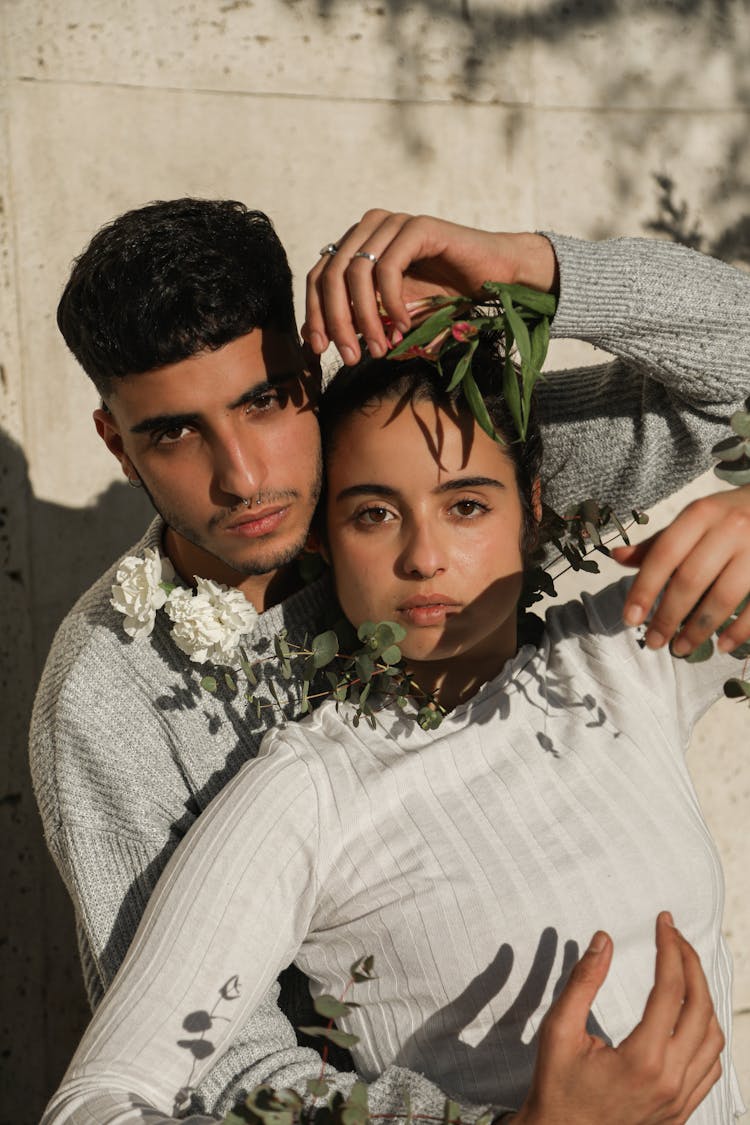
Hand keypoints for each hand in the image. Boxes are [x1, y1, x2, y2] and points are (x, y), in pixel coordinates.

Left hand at [303, 209, 557, 364]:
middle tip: (350, 357)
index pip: (319, 276)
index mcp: (358, 245)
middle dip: (336, 322)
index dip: (313, 314)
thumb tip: (313, 340)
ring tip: (381, 349)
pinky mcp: (418, 226)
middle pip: (331, 275)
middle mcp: (370, 228)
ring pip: (356, 273)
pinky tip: (404, 325)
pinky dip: (391, 303)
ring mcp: (393, 223)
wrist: (497, 279)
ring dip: (364, 318)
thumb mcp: (393, 317)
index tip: (318, 350)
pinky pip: (388, 267)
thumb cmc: (446, 297)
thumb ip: (358, 322)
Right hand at [511, 912, 723, 1124]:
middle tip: (675, 935)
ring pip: (713, 1038)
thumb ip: (583, 982)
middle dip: (691, 963)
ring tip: (684, 969)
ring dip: (704, 997)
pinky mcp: (681, 1111)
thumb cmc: (557, 1085)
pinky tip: (690, 1017)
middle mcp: (671, 1081)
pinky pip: (711, 1067)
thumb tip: (604, 940)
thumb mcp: (558, 1030)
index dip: (670, 948)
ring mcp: (680, 1100)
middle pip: (701, 1008)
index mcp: (643, 1060)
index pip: (671, 989)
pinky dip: (708, 1034)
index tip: (664, 921)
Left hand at [612, 485, 749, 654]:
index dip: (645, 588)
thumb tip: (616, 557)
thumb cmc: (728, 516)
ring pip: (723, 597)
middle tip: (653, 641)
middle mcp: (729, 528)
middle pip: (691, 579)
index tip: (629, 618)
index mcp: (701, 513)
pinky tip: (722, 646)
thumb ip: (658, 542)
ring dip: (699, 629)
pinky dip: (739, 630)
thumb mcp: (693, 520)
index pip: (665, 554)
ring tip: (680, 648)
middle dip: (668, 616)